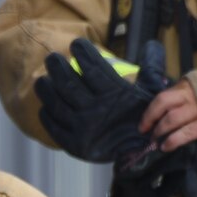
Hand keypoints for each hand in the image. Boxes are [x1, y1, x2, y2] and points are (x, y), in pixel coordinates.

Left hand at [34, 37, 168, 164]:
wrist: (142, 153)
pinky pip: (54, 127)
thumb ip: (152, 67)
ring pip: (57, 103)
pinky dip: (47, 115)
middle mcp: (96, 110)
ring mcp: (83, 128)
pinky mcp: (74, 144)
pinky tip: (44, 106)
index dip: (83, 53)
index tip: (76, 44)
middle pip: (69, 84)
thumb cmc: (145, 118)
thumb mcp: (153, 93)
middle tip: (52, 58)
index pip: (93, 68)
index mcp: (114, 95)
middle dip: (57, 67)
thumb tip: (153, 44)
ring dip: (46, 89)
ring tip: (43, 79)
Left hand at [143, 81, 196, 149]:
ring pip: (173, 120)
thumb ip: (180, 94)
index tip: (143, 125)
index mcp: (186, 88)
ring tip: (156, 142)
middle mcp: (191, 97)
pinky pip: (186, 133)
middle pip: (165, 108)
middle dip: (152, 122)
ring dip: (161, 132)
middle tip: (148, 134)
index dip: (149, 113)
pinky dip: (173, 141)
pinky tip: (166, 147)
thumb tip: (160, 108)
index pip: (162, 98)